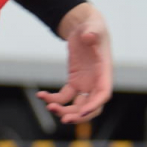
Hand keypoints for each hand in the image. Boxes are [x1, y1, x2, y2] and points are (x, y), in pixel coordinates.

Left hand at [36, 3, 112, 124]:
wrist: (85, 27)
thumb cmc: (93, 27)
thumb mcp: (93, 27)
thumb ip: (93, 32)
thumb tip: (89, 36)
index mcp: (104, 71)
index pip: (103, 93)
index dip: (94, 105)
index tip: (82, 112)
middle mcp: (97, 82)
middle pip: (91, 106)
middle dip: (79, 115)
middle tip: (63, 119)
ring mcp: (86, 84)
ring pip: (77, 105)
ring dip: (65, 110)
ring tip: (48, 107)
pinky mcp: (75, 82)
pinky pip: (65, 96)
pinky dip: (54, 98)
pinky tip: (41, 95)